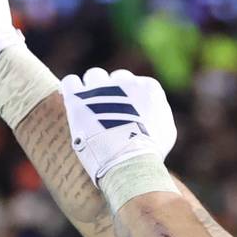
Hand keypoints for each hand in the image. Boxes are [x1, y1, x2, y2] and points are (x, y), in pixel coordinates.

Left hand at [59, 67, 176, 184]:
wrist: (129, 160)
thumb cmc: (150, 153)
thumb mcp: (166, 132)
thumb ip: (157, 116)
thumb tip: (150, 115)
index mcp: (148, 87)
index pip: (136, 84)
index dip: (128, 98)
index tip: (124, 112)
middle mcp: (125, 81)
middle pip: (116, 77)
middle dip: (112, 92)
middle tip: (107, 112)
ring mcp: (101, 87)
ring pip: (94, 76)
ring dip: (92, 89)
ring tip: (88, 109)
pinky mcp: (78, 97)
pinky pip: (70, 82)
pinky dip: (71, 90)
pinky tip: (72, 103)